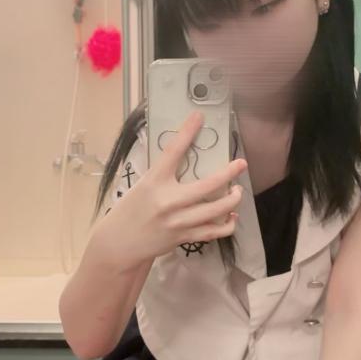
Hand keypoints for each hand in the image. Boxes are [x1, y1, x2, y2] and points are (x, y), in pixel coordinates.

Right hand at [95, 111, 246, 269]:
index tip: (199, 117)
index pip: (173, 151)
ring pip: (216, 210)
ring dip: (232, 200)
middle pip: (208, 185)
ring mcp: (178, 221)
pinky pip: (213, 232)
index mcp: (154, 181)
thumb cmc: (131, 209)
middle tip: (241, 164)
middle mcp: (168, 201)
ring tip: (237, 191)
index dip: (187, 132)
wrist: (119, 242)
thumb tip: (186, 157)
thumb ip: (163, 174)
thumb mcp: (142, 185)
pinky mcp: (183, 237)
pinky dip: (227, 225)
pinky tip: (231, 216)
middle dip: (229, 173)